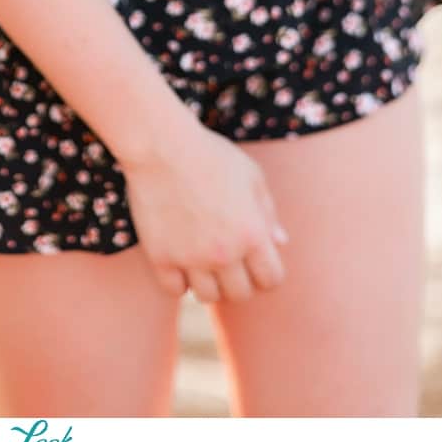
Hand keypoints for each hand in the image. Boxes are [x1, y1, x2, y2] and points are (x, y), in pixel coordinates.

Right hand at [123, 109, 289, 302]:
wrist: (161, 144)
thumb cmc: (210, 154)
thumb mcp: (250, 175)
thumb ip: (268, 212)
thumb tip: (281, 243)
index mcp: (252, 234)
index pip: (271, 280)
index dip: (265, 274)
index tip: (253, 262)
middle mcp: (224, 253)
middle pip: (240, 294)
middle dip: (238, 281)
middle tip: (226, 261)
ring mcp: (191, 258)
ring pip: (208, 297)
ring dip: (209, 283)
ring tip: (202, 261)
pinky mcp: (160, 257)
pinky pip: (175, 290)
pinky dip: (179, 280)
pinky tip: (179, 258)